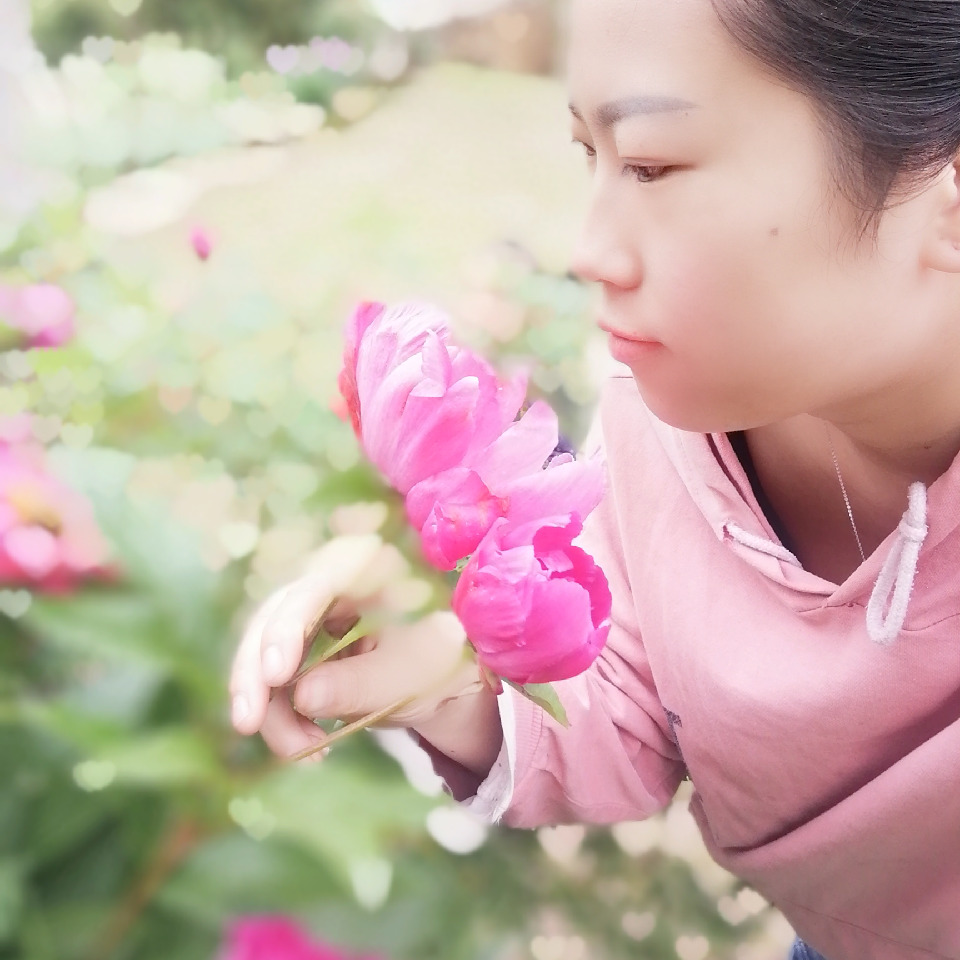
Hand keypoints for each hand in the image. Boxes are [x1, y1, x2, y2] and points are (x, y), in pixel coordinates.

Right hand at [229, 534, 482, 760]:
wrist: (448, 685)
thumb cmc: (438, 665)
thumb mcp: (408, 676)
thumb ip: (358, 683)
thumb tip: (301, 695)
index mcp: (365, 571)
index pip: (312, 589)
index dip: (285, 629)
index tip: (275, 675)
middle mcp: (329, 585)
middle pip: (272, 619)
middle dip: (255, 675)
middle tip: (247, 722)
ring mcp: (312, 619)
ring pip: (264, 656)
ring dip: (271, 709)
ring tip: (306, 751)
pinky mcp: (302, 653)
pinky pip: (275, 683)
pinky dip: (282, 716)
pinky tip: (309, 746)